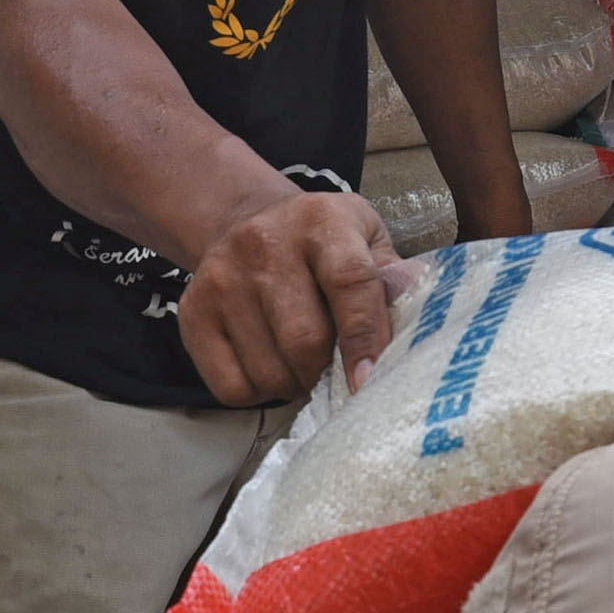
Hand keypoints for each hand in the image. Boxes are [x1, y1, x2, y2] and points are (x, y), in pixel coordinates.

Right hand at [177, 188, 400, 407]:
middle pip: (304, 340)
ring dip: (295, 386)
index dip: (364, 337)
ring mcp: (222, 279)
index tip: (369, 381)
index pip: (350, 282)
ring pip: (268, 370)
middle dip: (327, 373)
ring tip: (304, 368)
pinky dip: (259, 393)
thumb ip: (391, 278)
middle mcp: (265, 243)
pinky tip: (270, 368)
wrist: (243, 219)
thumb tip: (420, 318)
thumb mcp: (365, 238)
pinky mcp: (193, 312)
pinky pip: (230, 386)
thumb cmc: (321, 242)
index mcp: (321, 221)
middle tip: (337, 373)